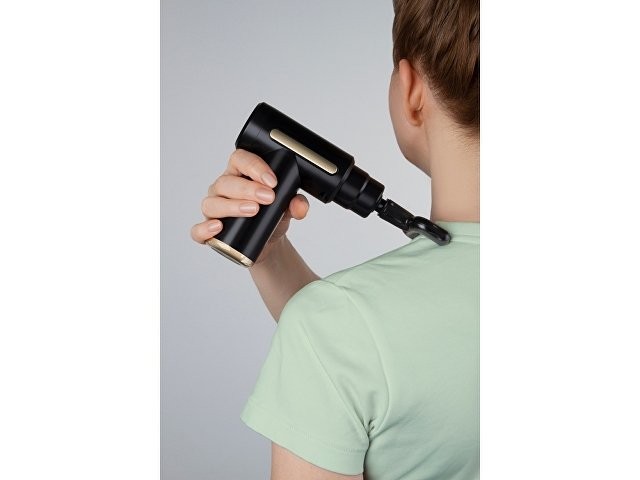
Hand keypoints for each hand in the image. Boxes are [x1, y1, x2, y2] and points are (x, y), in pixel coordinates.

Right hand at [191, 149, 308, 264]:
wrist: (268, 242)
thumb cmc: (271, 217)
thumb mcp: (287, 208)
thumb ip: (296, 204)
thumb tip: (299, 204)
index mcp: (240, 174)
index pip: (240, 159)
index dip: (254, 166)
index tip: (272, 180)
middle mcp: (223, 188)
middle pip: (226, 182)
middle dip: (248, 188)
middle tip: (268, 197)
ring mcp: (213, 208)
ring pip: (212, 203)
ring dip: (232, 206)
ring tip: (252, 211)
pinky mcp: (208, 231)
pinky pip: (198, 229)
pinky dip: (205, 229)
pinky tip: (219, 228)